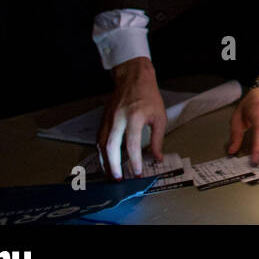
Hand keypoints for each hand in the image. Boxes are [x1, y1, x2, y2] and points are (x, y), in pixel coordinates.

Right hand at [98, 56, 166, 179]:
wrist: (133, 78)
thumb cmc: (149, 97)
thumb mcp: (159, 117)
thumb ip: (158, 139)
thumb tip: (157, 158)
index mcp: (134, 117)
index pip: (131, 145)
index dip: (134, 161)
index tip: (137, 173)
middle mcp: (118, 119)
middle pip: (111, 147)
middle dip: (113, 166)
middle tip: (118, 180)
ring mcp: (108, 119)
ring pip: (101, 145)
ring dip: (105, 162)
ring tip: (111, 175)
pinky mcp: (103, 120)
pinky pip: (99, 139)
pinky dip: (102, 152)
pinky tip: (106, 161)